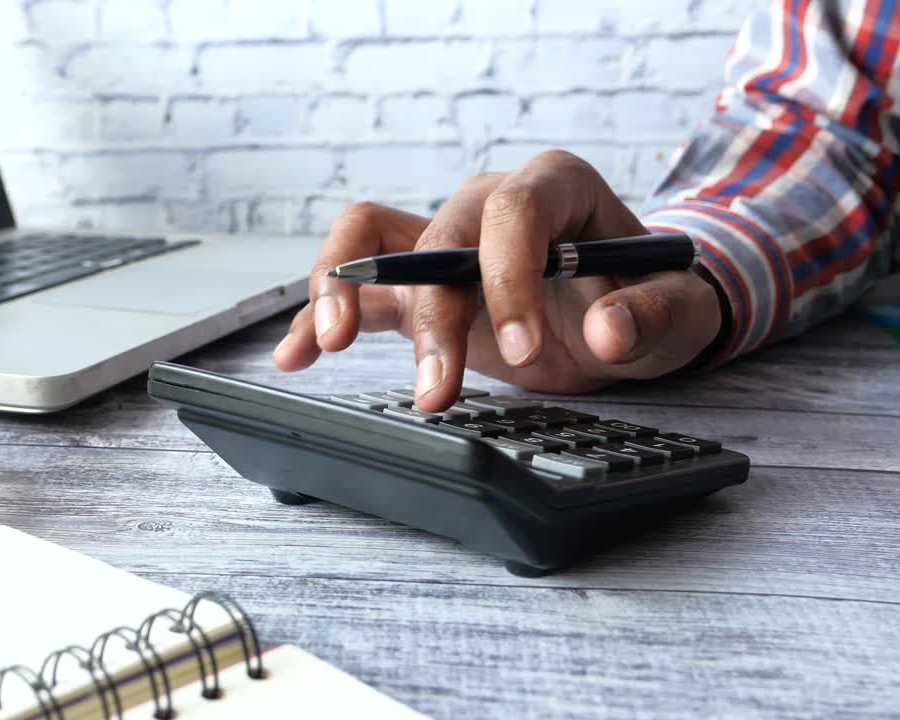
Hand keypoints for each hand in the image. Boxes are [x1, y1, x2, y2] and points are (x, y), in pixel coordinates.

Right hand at [273, 150, 721, 412]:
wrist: (624, 310)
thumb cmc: (648, 297)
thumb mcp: (678, 309)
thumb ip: (653, 315)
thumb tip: (607, 330)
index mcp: (554, 188)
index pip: (511, 210)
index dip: (508, 275)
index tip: (524, 349)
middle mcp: (486, 205)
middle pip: (432, 238)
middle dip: (431, 315)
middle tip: (437, 390)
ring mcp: (443, 244)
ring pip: (367, 239)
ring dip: (345, 291)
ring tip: (331, 345)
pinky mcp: (415, 288)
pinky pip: (356, 289)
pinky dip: (320, 319)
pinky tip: (296, 357)